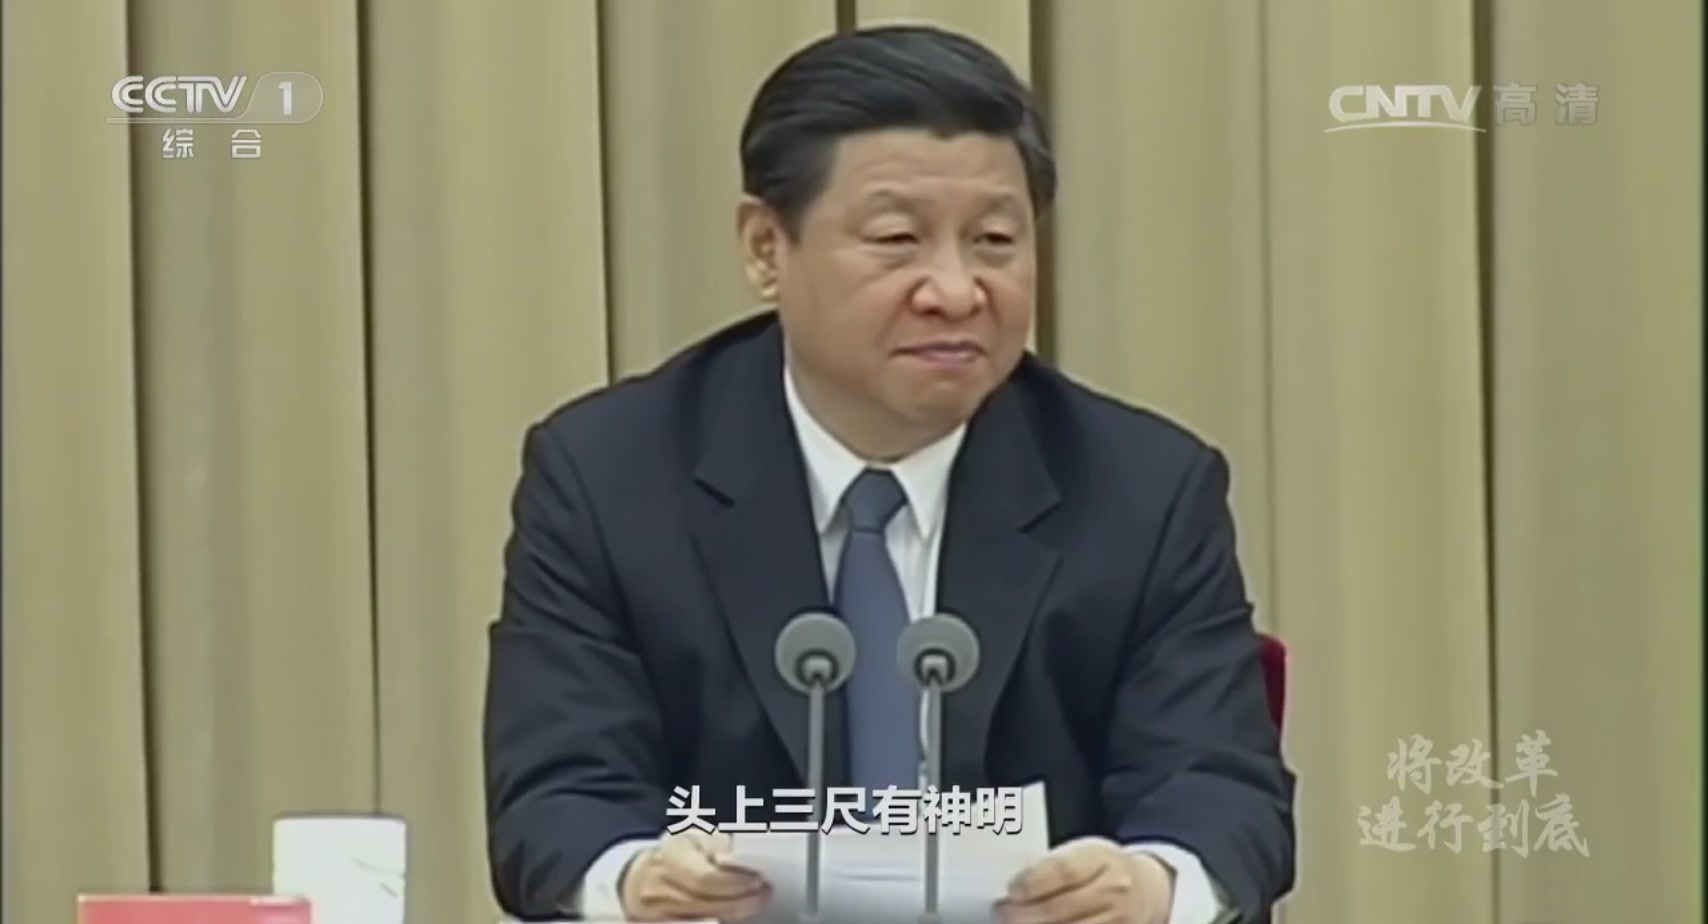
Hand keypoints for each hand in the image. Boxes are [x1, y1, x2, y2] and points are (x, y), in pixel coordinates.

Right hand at [619, 830, 771, 921]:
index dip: (736, 882)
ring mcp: (655, 913)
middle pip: (708, 904)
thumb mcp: (694, 837)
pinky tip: (733, 916)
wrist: (640, 878)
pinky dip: (721, 921)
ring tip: (755, 901)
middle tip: (764, 893)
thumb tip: (739, 859)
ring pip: (705, 921)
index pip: (706, 878)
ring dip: (736, 912)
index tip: (758, 879)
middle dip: (743, 900)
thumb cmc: (676, 854)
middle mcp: (657, 887)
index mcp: (668, 856)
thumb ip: (718, 845)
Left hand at [996, 837, 1173, 923]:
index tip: (1011, 890)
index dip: (1032, 883)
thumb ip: (1053, 866)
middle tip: (1001, 914)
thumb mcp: (1085, 853)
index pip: (1063, 870)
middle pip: (1060, 908)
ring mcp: (1118, 920)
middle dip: (1022, 914)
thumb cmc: (1104, 869)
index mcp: (1102, 858)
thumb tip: (1013, 886)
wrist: (1147, 890)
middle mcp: (1114, 891)